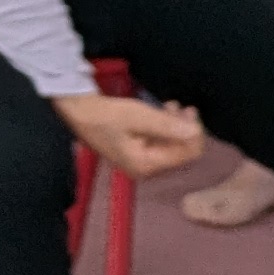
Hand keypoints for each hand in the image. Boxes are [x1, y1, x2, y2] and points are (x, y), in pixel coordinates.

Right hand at [57, 89, 203, 180]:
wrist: (76, 110)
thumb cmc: (105, 114)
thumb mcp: (138, 116)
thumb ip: (168, 125)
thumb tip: (196, 131)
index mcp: (146, 165)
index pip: (185, 155)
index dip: (194, 134)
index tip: (190, 111)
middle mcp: (145, 169)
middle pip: (180, 152)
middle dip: (185, 129)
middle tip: (183, 106)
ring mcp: (140, 161)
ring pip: (171, 145)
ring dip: (176, 126)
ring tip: (172, 105)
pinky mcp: (135, 151)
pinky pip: (160, 142)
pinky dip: (164, 127)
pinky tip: (162, 112)